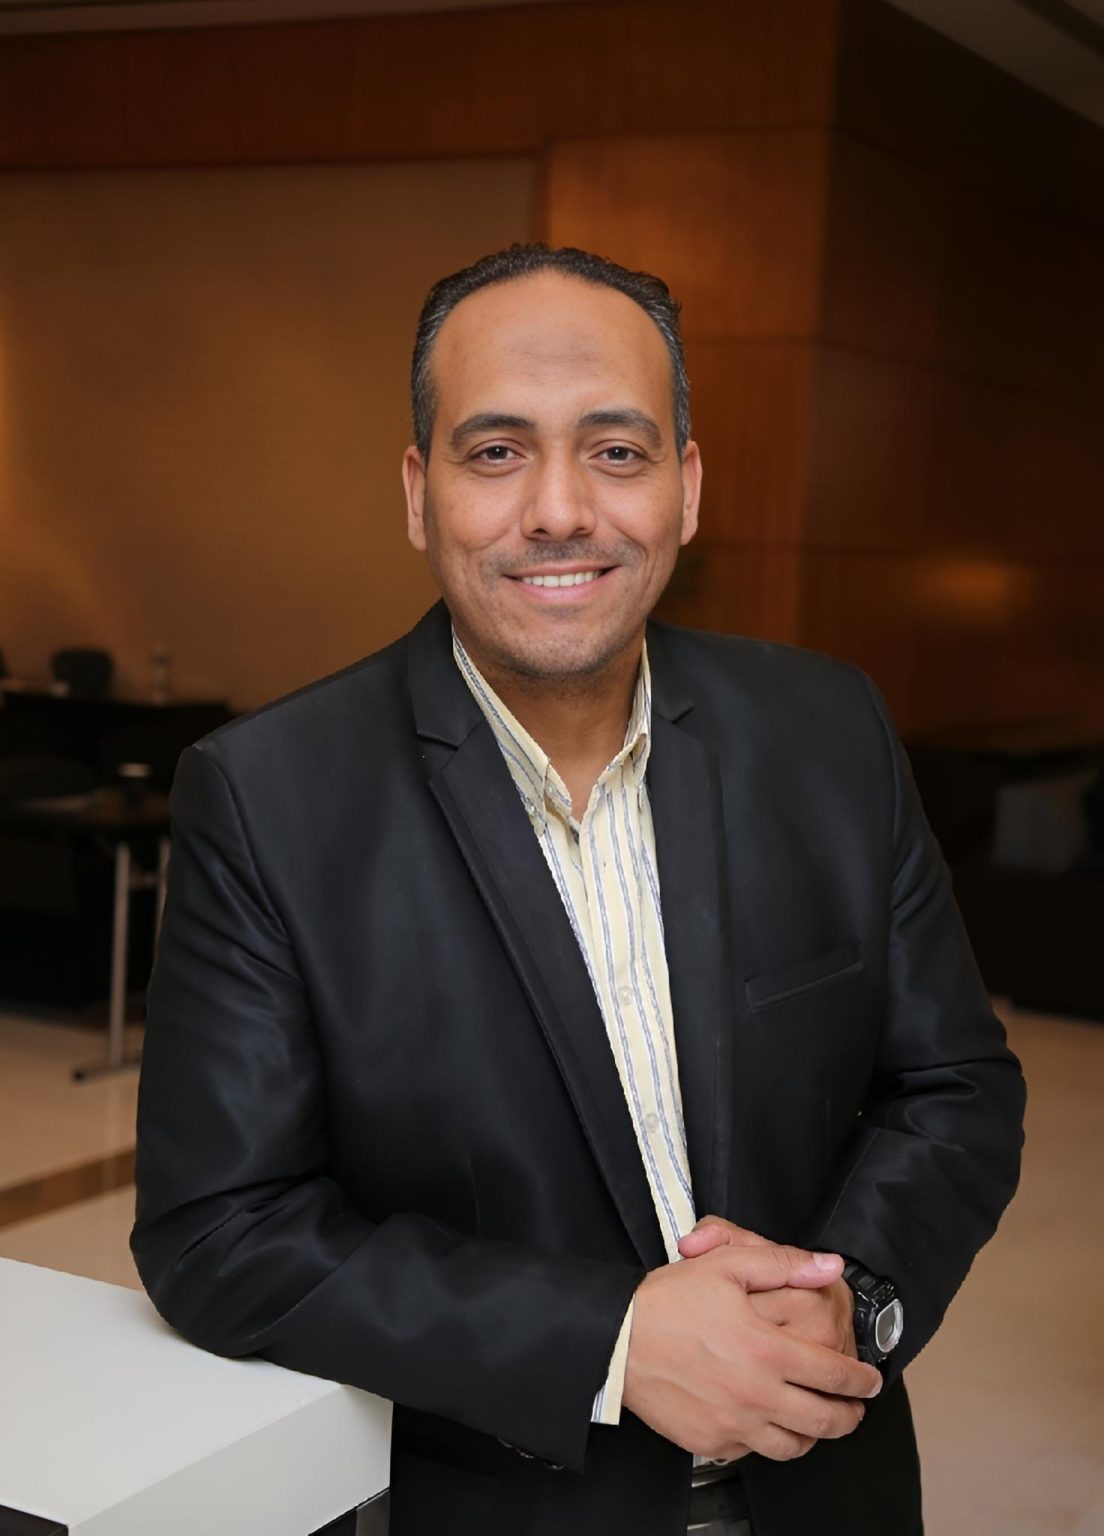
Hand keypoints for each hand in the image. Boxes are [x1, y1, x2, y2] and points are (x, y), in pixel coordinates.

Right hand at [623, 1240, 880, 1463]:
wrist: (617, 1339)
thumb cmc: (668, 1302)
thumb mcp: (728, 1265)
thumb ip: (784, 1264)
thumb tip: (828, 1266)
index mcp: (766, 1350)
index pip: (833, 1374)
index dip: (860, 1380)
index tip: (869, 1380)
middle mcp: (756, 1394)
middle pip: (823, 1420)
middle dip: (849, 1415)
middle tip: (855, 1408)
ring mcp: (734, 1424)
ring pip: (793, 1446)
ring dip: (814, 1435)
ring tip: (818, 1422)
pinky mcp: (711, 1441)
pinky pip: (753, 1452)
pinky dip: (769, 1441)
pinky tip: (768, 1424)